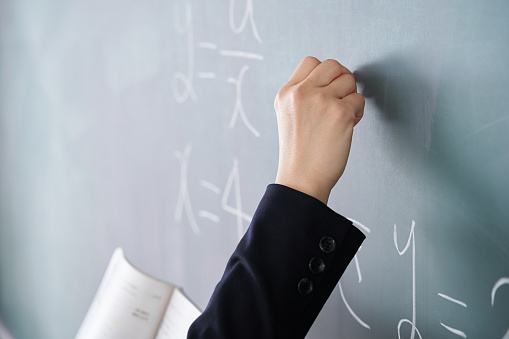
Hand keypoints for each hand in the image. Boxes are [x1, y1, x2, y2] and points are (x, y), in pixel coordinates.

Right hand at [274, 57, 364, 203]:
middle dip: (342, 80)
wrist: (301, 179)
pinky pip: (359, 100)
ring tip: (341, 117)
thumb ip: (302, 94)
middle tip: (340, 100)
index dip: (325, 74)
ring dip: (350, 98)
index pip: (311, 62)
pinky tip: (346, 127)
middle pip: (333, 65)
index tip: (328, 90)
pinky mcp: (340, 113)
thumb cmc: (298, 152)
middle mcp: (302, 93)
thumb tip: (331, 79)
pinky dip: (357, 113)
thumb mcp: (288, 116)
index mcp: (286, 93)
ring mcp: (321, 101)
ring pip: (349, 80)